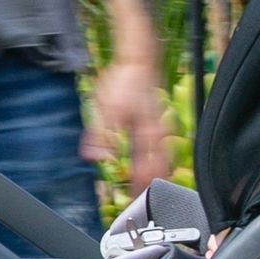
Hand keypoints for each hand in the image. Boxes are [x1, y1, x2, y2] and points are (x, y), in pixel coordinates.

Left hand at [83, 60, 170, 193]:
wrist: (138, 59)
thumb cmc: (123, 82)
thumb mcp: (104, 111)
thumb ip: (100, 138)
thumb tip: (95, 159)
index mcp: (146, 135)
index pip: (145, 170)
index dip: (138, 186)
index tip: (131, 199)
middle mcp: (157, 133)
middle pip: (161, 167)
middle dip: (152, 184)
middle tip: (143, 198)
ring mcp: (160, 125)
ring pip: (164, 157)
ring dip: (157, 172)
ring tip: (149, 185)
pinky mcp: (157, 119)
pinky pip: (162, 145)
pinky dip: (159, 158)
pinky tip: (152, 160)